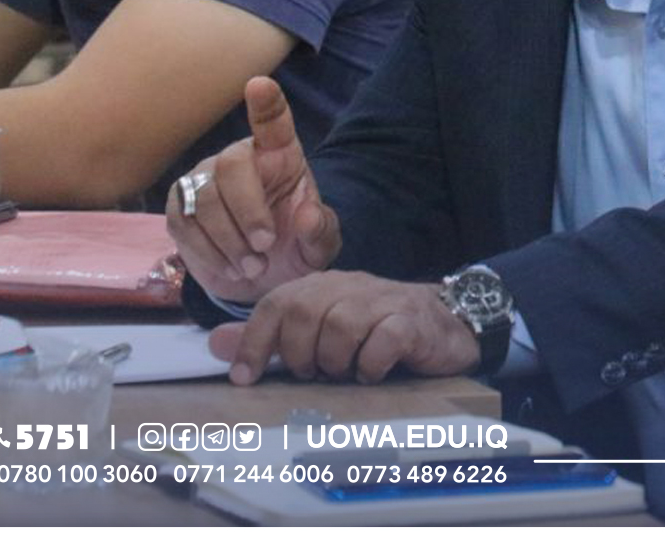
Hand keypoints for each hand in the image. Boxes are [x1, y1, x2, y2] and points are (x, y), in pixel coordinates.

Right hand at [165, 76, 340, 302]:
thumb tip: (307, 216)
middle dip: (248, 210)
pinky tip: (230, 267)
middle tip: (265, 245)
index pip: (273, 122)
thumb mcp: (319, 245)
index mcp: (280, 154)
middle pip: (232, 166)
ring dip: (230, 240)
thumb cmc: (294, 245)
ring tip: (253, 267)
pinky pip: (184, 223)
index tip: (260, 85)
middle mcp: (239, 158)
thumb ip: (320, 231)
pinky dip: (209, 252)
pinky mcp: (179, 206)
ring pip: (204, 199)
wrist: (260, 277)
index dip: (266, 103)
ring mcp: (204, 179)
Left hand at [209, 270, 479, 384]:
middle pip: (304, 312)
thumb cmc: (378, 330)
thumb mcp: (321, 330)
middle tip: (313, 375)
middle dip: (299, 354)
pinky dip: (370, 366)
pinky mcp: (412, 321)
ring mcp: (384, 301)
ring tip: (344, 374)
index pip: (276, 303)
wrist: (448, 324)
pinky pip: (381, 342)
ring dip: (334, 362)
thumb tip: (216, 344)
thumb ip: (271, 336)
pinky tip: (373, 374)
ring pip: (340, 326)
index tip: (244, 378)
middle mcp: (351, 286)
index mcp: (324, 285)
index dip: (254, 341)